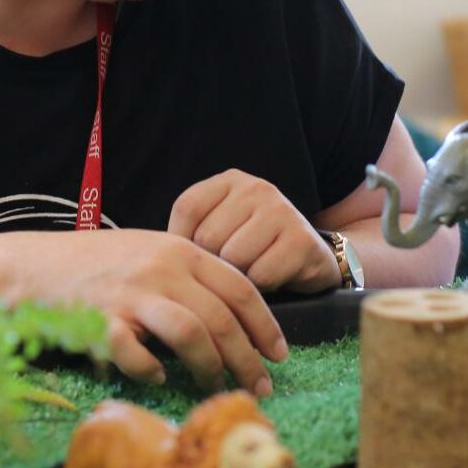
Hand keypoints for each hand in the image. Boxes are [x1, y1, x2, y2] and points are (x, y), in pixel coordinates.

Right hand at [48, 230, 285, 394]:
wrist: (33, 265)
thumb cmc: (93, 261)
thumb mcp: (147, 251)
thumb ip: (185, 272)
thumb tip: (229, 312)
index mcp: (177, 248)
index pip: (238, 286)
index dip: (264, 323)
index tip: (278, 352)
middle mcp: (160, 268)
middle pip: (221, 317)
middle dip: (247, 356)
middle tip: (259, 384)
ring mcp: (131, 293)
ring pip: (191, 333)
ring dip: (210, 366)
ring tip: (214, 385)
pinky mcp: (102, 319)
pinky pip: (138, 354)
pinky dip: (153, 370)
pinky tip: (157, 376)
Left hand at [168, 169, 339, 293]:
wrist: (312, 258)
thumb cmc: (254, 248)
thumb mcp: (222, 227)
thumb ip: (191, 232)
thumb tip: (154, 257)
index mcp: (230, 180)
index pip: (187, 208)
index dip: (182, 241)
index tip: (195, 258)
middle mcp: (256, 187)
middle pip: (208, 237)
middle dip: (213, 264)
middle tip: (229, 269)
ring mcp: (281, 210)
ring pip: (233, 258)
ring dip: (237, 278)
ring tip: (251, 272)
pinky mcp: (301, 239)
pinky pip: (261, 276)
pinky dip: (261, 287)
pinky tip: (271, 278)